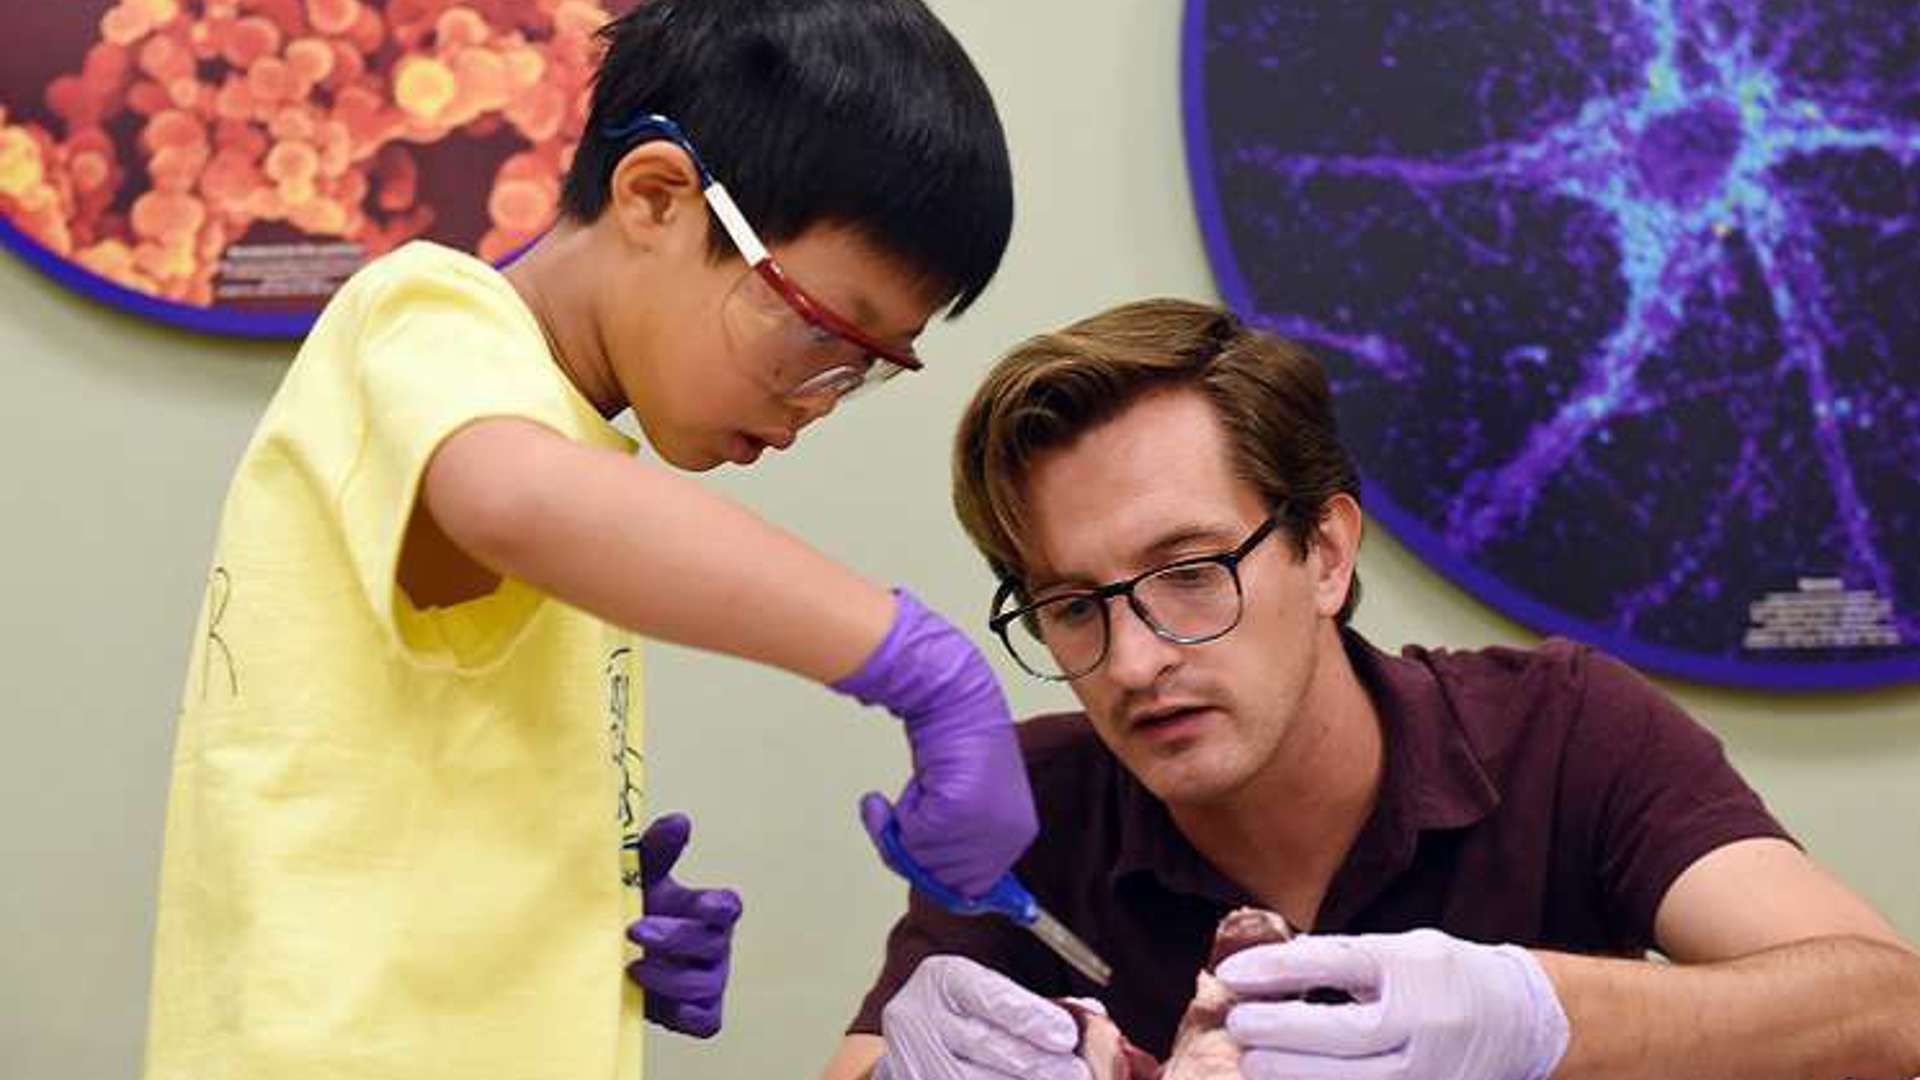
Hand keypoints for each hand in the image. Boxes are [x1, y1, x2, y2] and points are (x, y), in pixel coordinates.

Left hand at [625, 813, 741, 1037]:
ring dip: (669, 978)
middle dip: (675, 939)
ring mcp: (711, 981)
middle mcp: (715, 945)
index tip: (701, 905)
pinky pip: (705, 1021)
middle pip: (712, 945)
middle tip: (635, 931)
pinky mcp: (700, 1014)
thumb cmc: (637, 908)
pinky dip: (684, 1015)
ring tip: (632, 968)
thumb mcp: (641, 876)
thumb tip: (679, 821)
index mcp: (706, 910)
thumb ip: (658, 848)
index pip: (728, 907)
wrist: (613, 956)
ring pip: (706, 985)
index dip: (719, 907)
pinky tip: (652, 1002)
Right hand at [833, 590, 1037, 897]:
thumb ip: (958, 844)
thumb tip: (941, 885)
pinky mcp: (957, 809)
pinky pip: (912, 836)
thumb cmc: (956, 746)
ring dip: (907, 828)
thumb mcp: (968, 804)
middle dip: (916, 851)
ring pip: (924, 859)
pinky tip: (915, 783)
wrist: (954, 700)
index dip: (936, 871)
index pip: (974, 887)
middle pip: (945, 881)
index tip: (919, 850)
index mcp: (1018, 834)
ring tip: (920, 788)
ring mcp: (984, 825)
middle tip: (904, 815)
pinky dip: (901, 813)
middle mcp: (1008, 836)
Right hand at [872, 955, 1090, 1079]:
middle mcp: (916, 1017)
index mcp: (942, 980)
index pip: (989, 996)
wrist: (914, 1055)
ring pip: (973, 1079)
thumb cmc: (963, 1025)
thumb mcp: (991, 1001)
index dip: (1031, 1016)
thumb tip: (1091, 1014)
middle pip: (985, 1044)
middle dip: (1038, 1063)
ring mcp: (909, 1061)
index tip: (1067, 1035)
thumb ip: (1036, 1008)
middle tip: (1077, 1073)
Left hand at [1217, 929, 1569, 1079]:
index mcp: (1412, 968)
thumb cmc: (1445, 976)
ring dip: (1292, 1074)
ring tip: (1251, 1062)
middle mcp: (1422, 1023)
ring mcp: (1428, 1070)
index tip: (1229, 973)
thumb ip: (1342, 959)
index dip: (1276, 969)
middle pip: (1341, 1033)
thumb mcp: (1401, 949)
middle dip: (1279, 1031)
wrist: (1522, 1020)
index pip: (1335, 964)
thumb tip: (1272, 968)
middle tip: (1237, 1024)